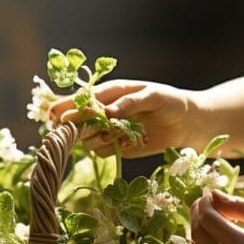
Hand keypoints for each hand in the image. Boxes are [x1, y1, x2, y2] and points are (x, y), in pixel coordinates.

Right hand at [48, 79, 192, 157]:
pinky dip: (109, 149)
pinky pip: (100, 151)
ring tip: (118, 134)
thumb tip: (108, 111)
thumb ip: (131, 102)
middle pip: (76, 120)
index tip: (58, 117)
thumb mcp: (154, 96)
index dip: (68, 107)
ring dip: (96, 139)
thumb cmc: (170, 102)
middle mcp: (103, 110)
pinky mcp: (114, 145)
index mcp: (111, 91)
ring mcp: (107, 129)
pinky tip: (127, 143)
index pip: (83, 99)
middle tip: (84, 131)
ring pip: (85, 138)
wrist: (185, 123)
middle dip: (74, 127)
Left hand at [190, 189, 243, 243]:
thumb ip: (237, 206)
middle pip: (198, 235)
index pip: (208, 220)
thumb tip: (212, 194)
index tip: (209, 193)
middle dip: (198, 214)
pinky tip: (217, 233)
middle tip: (206, 201)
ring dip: (198, 230)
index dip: (204, 203)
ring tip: (210, 215)